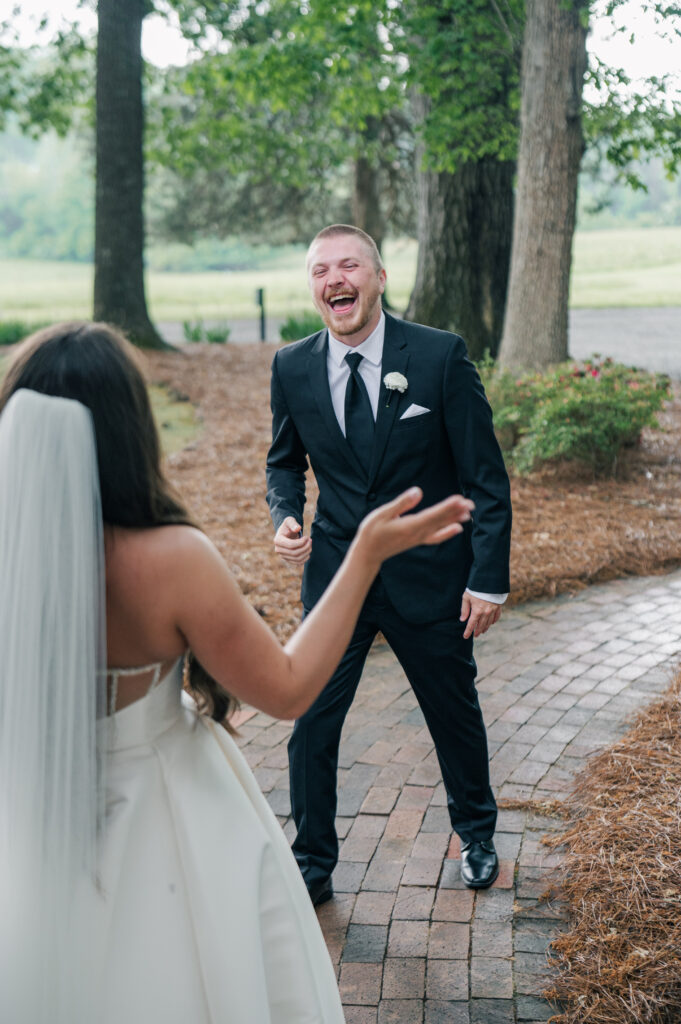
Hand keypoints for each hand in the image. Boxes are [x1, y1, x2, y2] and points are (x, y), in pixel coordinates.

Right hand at [274, 516, 311, 565]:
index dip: (301, 542)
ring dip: (306, 553)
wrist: (287, 532)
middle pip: (294, 553)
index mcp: (278, 540)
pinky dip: (304, 559)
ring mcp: (283, 556)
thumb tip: (298, 529)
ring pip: (297, 559)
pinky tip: (308, 552)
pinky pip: (297, 563)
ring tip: (310, 545)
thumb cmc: (288, 526)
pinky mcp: (288, 559)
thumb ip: (293, 523)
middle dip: (305, 547)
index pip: (291, 545)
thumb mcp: (290, 520)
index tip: (307, 537)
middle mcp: (278, 550)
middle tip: (310, 540)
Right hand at [355, 487, 472, 567]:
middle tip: (471, 504)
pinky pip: (436, 536)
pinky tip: (457, 528)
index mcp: (409, 526)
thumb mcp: (382, 514)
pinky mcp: (417, 540)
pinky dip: (448, 532)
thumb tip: (418, 491)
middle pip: (440, 521)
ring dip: (455, 520)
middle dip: (456, 512)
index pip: (432, 515)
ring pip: (440, 528)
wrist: (368, 554)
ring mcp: (418, 538)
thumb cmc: (372, 532)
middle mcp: (417, 533)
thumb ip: (401, 503)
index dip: (447, 507)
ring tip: (468, 513)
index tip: (460, 500)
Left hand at [460, 592, 501, 639]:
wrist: (488, 581)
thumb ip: (464, 609)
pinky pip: (496, 617)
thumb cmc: (475, 589)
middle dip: (478, 631)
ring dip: (485, 628)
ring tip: (482, 631)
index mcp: (477, 611)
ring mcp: (493, 610)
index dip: (468, 631)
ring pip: (489, 623)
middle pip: (481, 626)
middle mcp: (486, 613)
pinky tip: (491, 623)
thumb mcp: (466, 597)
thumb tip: (462, 620)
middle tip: (475, 635)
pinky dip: (493, 621)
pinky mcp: (498, 607)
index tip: (465, 636)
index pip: (471, 624)